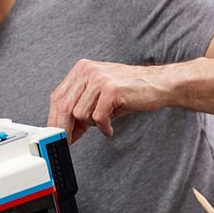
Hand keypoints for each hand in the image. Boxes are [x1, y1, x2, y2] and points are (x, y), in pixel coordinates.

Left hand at [46, 59, 167, 142]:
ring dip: (92, 124)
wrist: (159, 83)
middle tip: (67, 142)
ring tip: (104, 121)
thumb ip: (80, 107)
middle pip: (64, 106)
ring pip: (80, 113)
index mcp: (81, 70)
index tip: (55, 135)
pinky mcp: (111, 89)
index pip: (58, 97)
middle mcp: (87, 71)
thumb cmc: (129, 90)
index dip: (54, 119)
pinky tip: (109, 127)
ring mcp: (99, 79)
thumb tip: (65, 130)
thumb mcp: (99, 95)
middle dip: (64, 128)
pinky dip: (103, 127)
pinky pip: (98, 117)